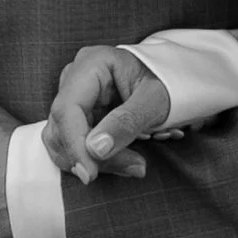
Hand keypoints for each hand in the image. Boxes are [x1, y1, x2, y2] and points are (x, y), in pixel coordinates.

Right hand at [43, 46, 170, 184]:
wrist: (176, 81)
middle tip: (134, 167)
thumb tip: (95, 149)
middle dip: (91, 157)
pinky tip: (122, 161)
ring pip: (62, 140)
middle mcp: (75, 78)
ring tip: (134, 165)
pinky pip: (73, 144)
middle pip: (63, 127)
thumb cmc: (168, 84)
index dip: (74, 145)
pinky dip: (94, 160)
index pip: (67, 109)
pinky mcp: (78, 115)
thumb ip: (127, 122)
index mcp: (91, 64)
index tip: (89, 174)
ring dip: (93, 161)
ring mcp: (73, 96)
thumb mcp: (155, 101)